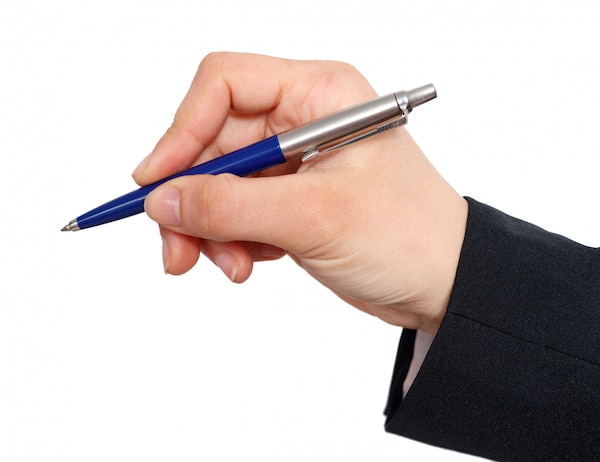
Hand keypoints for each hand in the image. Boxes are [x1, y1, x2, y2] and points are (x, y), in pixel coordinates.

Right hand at [132, 52, 467, 332]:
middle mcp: (302, 119)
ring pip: (218, 182)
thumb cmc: (408, 236)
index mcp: (319, 94)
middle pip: (212, 141)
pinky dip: (231, 240)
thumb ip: (230, 207)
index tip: (155, 182)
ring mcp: (294, 161)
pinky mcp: (290, 199)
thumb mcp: (314, 217)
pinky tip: (249, 263)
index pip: (224, 84)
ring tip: (226, 267)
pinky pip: (237, 211)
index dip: (181, 130)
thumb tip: (161, 201)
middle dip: (191, 198)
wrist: (444, 283)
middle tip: (176, 249)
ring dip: (208, 228)